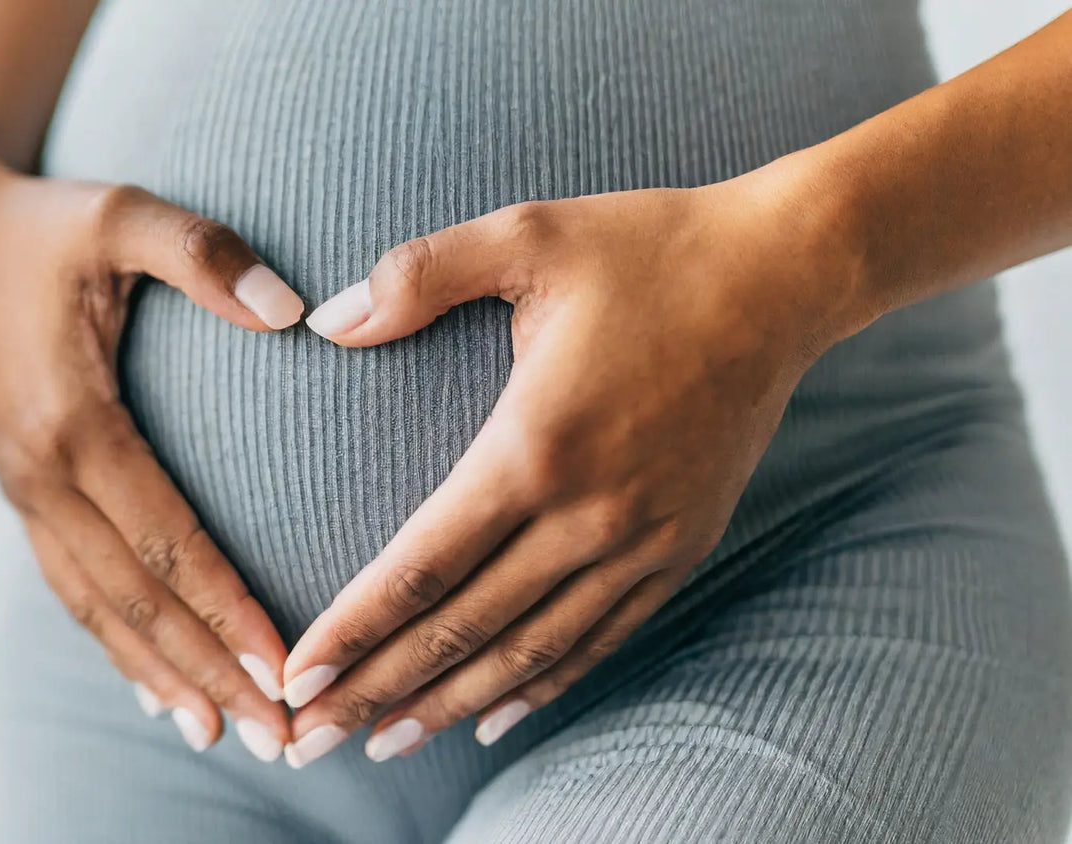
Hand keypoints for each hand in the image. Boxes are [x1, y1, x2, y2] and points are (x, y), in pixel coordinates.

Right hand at [0, 151, 305, 760]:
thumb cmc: (45, 228)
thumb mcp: (120, 214)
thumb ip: (204, 253)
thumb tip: (294, 311)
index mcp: (71, 422)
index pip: (165, 541)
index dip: (226, 609)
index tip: (285, 667)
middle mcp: (42, 476)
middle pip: (136, 598)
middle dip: (207, 671)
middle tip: (278, 737)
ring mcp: (27, 492)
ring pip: (100, 608)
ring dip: (162, 675)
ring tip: (221, 733)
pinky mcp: (27, 494)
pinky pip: (73, 587)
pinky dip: (116, 643)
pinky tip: (155, 687)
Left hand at [278, 177, 862, 765]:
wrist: (783, 273)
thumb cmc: (646, 247)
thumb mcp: (525, 234)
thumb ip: (417, 275)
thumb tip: (326, 320)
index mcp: (535, 444)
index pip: (422, 564)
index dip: (353, 629)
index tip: (296, 678)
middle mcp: (588, 512)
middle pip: (462, 628)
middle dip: (377, 690)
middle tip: (309, 739)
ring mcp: (641, 539)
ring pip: (528, 650)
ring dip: (450, 705)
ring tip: (385, 742)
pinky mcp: (681, 546)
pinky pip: (601, 639)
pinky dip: (543, 685)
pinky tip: (496, 717)